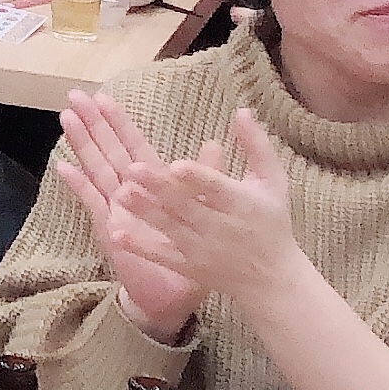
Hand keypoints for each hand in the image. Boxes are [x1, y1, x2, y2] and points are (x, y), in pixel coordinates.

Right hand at [51, 90, 202, 340]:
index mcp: (153, 186)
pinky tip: (63, 166)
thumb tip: (216, 143)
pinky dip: (78, 185)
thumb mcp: (206, 211)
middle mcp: (130, 193)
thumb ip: (208, 177)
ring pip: (97, 169)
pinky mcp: (110, 229)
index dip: (119, 122)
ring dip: (82, 144)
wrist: (176, 296)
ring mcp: (116, 210)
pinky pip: (92, 203)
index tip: (104, 97)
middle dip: (92, 123)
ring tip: (66, 118)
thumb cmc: (191, 256)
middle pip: (108, 150)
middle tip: (75, 95)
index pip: (133, 145)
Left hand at [108, 108, 302, 304]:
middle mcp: (221, 228)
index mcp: (242, 204)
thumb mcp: (272, 182)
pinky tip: (116, 234)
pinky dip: (141, 247)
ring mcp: (203, 250)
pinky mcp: (189, 268)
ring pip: (170, 228)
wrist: (272, 279)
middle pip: (187, 206)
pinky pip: (163, 257)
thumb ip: (257, 146)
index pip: (217, 189)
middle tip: (132, 169)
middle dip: (160, 189)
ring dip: (145, 212)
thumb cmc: (271, 222)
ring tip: (120, 193)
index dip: (198, 177)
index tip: (176, 164)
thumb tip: (242, 110)